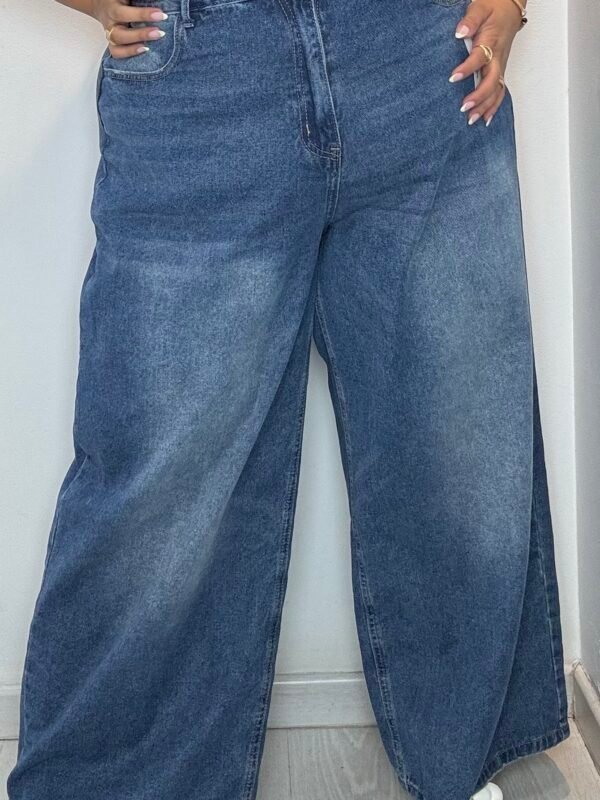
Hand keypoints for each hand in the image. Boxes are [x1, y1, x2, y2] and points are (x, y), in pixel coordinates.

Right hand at [91, 0, 169, 58]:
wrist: (104, 5)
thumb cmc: (121, 1)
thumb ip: (140, 1)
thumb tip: (155, 3)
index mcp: (113, 7)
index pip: (124, 13)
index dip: (142, 14)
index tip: (160, 15)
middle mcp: (111, 22)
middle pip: (120, 32)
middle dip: (141, 34)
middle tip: (160, 33)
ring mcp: (110, 34)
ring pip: (118, 43)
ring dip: (134, 47)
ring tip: (150, 47)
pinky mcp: (113, 44)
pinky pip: (117, 52)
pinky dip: (129, 53)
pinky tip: (144, 51)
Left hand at [449, 0, 524, 126]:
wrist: (511, 5)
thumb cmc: (494, 6)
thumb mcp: (480, 7)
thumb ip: (470, 20)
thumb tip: (459, 31)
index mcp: (491, 41)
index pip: (479, 58)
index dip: (467, 69)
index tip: (452, 78)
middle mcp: (498, 57)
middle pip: (492, 81)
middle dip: (479, 97)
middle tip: (464, 108)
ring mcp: (500, 65)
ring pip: (497, 90)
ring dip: (485, 106)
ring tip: (471, 120)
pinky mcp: (500, 69)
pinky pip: (500, 91)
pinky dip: (493, 106)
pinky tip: (485, 119)